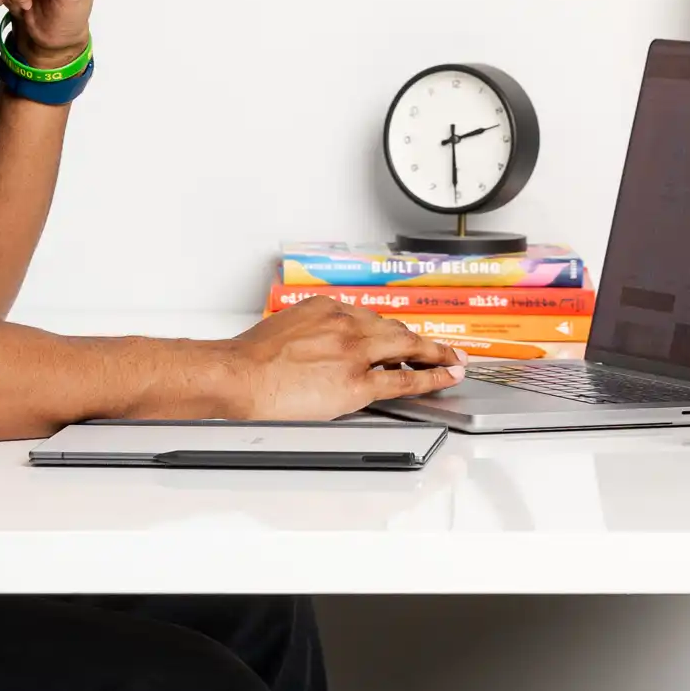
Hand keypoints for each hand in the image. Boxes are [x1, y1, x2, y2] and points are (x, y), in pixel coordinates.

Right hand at [219, 298, 465, 419]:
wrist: (237, 375)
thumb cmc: (248, 360)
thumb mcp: (283, 328)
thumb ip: (310, 334)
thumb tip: (316, 350)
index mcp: (325, 308)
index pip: (369, 319)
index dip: (390, 331)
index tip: (400, 336)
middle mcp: (344, 323)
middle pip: (394, 328)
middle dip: (422, 339)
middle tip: (443, 347)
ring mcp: (353, 351)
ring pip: (405, 346)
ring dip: (434, 353)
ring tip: (452, 360)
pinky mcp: (356, 382)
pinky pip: (403, 377)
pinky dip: (431, 376)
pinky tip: (446, 377)